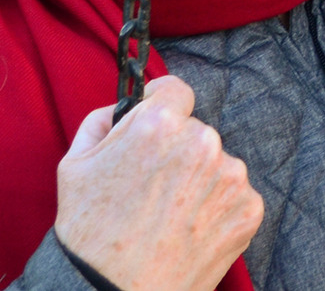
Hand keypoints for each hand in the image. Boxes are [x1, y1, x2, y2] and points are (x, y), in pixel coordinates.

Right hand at [55, 75, 263, 290]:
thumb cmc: (89, 234)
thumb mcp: (75, 166)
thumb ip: (102, 121)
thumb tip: (124, 105)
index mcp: (160, 124)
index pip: (175, 91)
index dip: (162, 105)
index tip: (157, 122)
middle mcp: (203, 142)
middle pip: (195, 132)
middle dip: (177, 152)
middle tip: (152, 190)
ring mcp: (231, 176)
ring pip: (216, 164)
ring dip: (199, 182)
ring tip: (168, 218)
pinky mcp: (249, 209)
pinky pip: (233, 196)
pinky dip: (216, 210)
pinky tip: (188, 232)